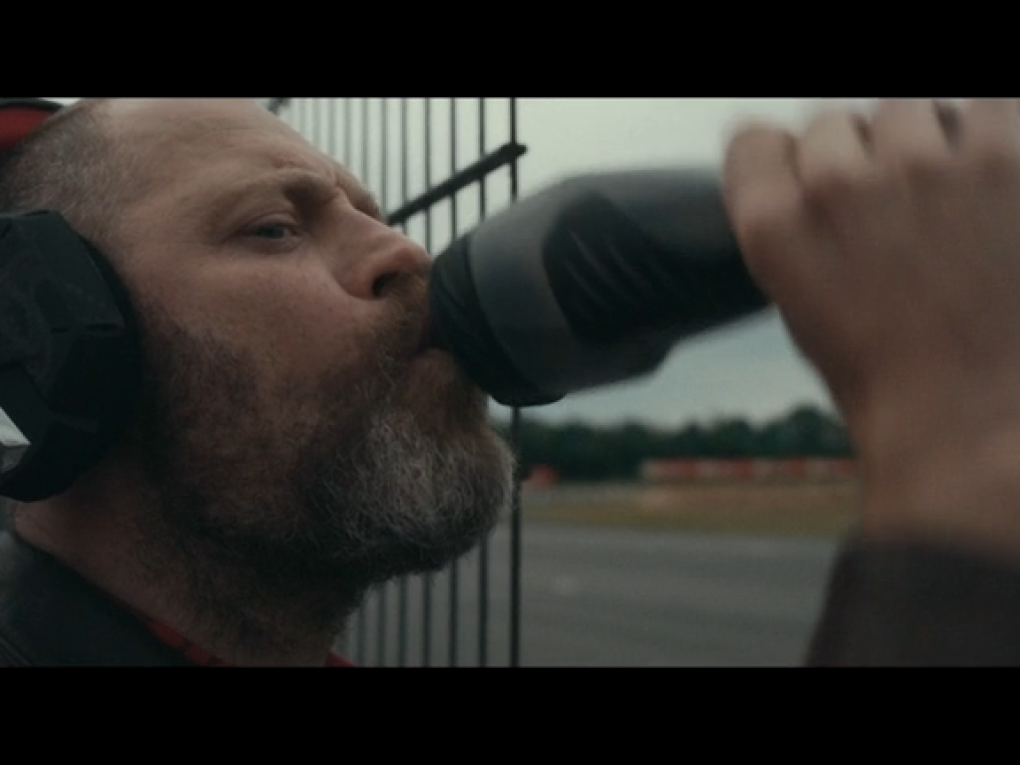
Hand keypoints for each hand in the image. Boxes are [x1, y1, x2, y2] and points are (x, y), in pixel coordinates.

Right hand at [723, 99, 1019, 554]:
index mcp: (775, 227)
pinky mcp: (1003, 159)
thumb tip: (804, 174)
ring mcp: (922, 166)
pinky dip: (983, 135)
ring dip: (917, 144)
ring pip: (904, 108)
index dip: (781, 165)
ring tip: (942, 202)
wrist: (979, 418)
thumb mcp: (797, 305)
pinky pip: (984, 106)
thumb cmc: (886, 376)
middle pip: (828, 122)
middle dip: (852, 160)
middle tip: (884, 215)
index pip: (751, 140)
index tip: (805, 187)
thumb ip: (789, 227)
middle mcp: (838, 185)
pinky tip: (984, 184)